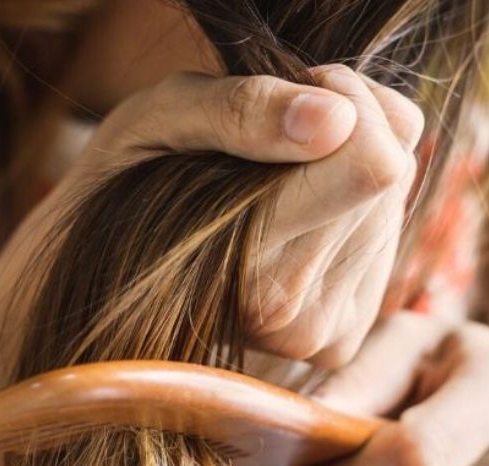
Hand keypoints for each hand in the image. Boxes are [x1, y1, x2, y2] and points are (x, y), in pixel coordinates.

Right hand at [25, 65, 423, 367]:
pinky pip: (387, 241)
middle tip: (267, 144)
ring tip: (267, 185)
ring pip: (392, 204)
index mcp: (247, 262)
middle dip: (341, 135)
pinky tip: (289, 219)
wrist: (96, 281)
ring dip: (342, 172)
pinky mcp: (336, 341)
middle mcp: (289, 317)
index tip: (280, 102)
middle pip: (390, 175)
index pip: (372, 163)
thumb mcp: (159, 118)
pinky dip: (347, 213)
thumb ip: (240, 109)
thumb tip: (335, 120)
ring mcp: (317, 337)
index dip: (335, 104)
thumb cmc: (123, 186)